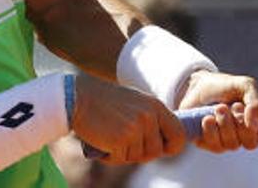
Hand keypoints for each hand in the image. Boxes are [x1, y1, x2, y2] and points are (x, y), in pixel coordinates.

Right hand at [71, 74, 186, 164]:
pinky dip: (110, 156)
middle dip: (140, 153)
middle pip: (156, 152)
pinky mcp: (121, 140)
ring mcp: (136, 128)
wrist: (77, 97)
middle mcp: (149, 116)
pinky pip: (120, 159)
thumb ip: (150, 119)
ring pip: (137, 157)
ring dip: (123, 154)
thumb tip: (163, 145)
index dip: (171, 147)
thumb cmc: (104, 102)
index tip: (161, 149)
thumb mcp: (135, 103)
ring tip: (109, 137)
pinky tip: (101, 141)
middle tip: (123, 142)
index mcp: (156, 106)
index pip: (179, 134)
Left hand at [177, 70, 257, 152]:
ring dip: (225, 123)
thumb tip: (255, 124)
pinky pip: (216, 145)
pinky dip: (212, 130)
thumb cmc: (224, 86)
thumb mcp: (244, 86)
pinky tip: (207, 118)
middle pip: (251, 143)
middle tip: (233, 106)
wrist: (196, 86)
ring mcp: (228, 140)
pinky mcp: (210, 143)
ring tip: (218, 108)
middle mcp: (245, 133)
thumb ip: (256, 102)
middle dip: (241, 123)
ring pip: (233, 144)